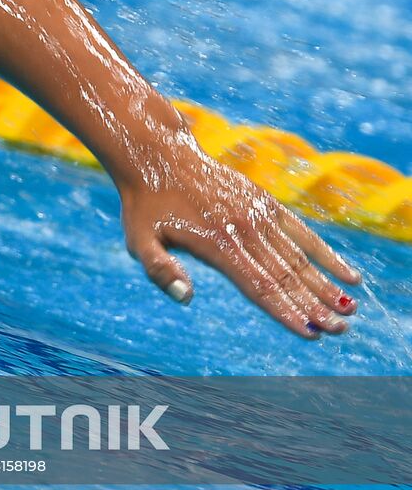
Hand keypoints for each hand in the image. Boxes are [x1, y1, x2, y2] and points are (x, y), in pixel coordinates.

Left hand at [118, 145, 361, 338]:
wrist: (159, 156)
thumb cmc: (145, 205)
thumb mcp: (138, 241)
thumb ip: (160, 271)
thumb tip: (186, 298)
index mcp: (217, 245)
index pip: (259, 286)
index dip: (285, 312)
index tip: (311, 334)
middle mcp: (244, 230)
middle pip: (286, 276)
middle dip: (315, 306)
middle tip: (341, 330)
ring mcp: (258, 214)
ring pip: (298, 257)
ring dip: (326, 285)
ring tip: (350, 309)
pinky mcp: (265, 202)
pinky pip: (302, 231)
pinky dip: (325, 253)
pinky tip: (348, 273)